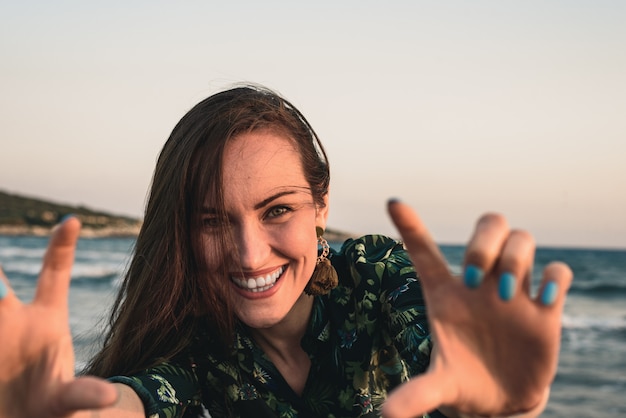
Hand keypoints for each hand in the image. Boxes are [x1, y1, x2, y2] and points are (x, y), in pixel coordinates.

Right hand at [0, 217, 117, 417]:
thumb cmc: (54, 404)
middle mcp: (16, 319)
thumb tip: (108, 399)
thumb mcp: (69, 401)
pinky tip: (20, 364)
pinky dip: (4, 353)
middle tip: (2, 277)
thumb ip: (83, 396)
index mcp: (48, 320)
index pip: (53, 274)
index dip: (62, 246)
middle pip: (1, 286)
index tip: (73, 221)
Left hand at [382, 201, 571, 417]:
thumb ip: (416, 395)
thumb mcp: (439, 387)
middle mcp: (481, 282)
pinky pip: (558, 271)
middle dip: (484, 242)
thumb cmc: (463, 381)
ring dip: (516, 258)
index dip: (410, 224)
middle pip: (488, 226)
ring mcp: (515, 290)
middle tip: (476, 278)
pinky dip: (555, 278)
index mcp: (446, 292)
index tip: (393, 203)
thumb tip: (385, 417)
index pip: (425, 250)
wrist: (501, 399)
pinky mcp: (545, 307)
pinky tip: (546, 301)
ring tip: (505, 297)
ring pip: (523, 239)